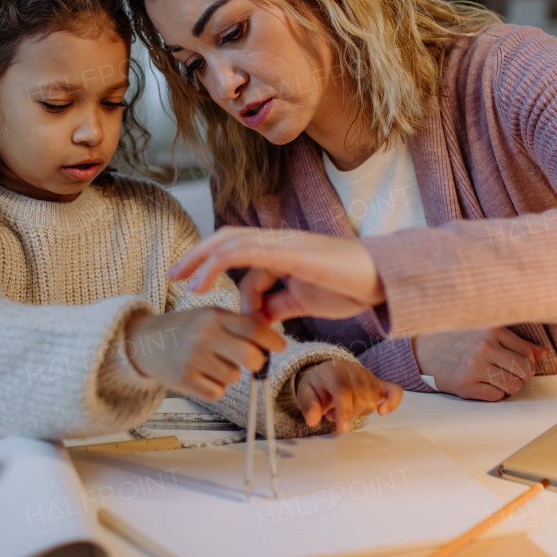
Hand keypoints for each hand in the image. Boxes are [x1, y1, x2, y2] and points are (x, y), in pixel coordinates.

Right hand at [123, 307, 285, 399]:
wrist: (144, 341)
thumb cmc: (184, 328)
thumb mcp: (209, 315)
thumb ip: (238, 324)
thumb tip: (271, 338)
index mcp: (213, 316)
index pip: (253, 328)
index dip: (271, 340)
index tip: (280, 346)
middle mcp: (204, 336)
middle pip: (250, 357)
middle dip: (256, 362)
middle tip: (252, 361)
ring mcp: (193, 359)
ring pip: (234, 377)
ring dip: (229, 374)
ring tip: (211, 363)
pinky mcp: (184, 380)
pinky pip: (217, 392)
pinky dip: (214, 387)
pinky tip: (201, 375)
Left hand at [168, 227, 384, 323]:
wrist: (382, 281)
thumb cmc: (348, 287)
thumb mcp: (304, 301)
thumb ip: (280, 305)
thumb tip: (259, 318)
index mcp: (282, 251)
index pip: (240, 252)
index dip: (215, 268)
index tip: (194, 286)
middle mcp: (279, 242)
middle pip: (228, 238)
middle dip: (198, 255)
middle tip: (174, 275)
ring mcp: (285, 243)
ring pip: (231, 241)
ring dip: (202, 260)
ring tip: (182, 281)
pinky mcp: (290, 251)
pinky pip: (246, 251)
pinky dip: (219, 265)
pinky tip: (203, 284)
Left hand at [295, 359, 402, 431]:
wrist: (326, 375)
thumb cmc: (317, 386)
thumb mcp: (305, 394)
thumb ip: (308, 406)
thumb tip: (312, 420)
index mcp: (334, 370)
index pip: (343, 390)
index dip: (344, 411)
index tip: (342, 428)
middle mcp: (353, 370)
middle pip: (359, 399)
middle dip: (347, 414)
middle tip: (332, 415)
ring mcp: (368, 375)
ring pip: (371, 402)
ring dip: (358, 412)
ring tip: (344, 409)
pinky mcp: (379, 383)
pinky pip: (394, 391)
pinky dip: (392, 402)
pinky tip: (382, 412)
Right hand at [412, 328, 547, 401]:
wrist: (423, 351)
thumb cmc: (457, 340)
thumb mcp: (484, 331)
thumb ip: (514, 340)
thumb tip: (543, 353)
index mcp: (491, 330)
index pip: (528, 353)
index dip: (527, 361)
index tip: (517, 361)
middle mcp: (484, 348)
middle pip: (525, 371)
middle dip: (521, 375)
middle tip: (510, 372)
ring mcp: (474, 368)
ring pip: (513, 386)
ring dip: (509, 385)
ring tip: (497, 378)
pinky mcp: (466, 386)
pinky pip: (496, 396)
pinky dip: (494, 393)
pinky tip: (483, 383)